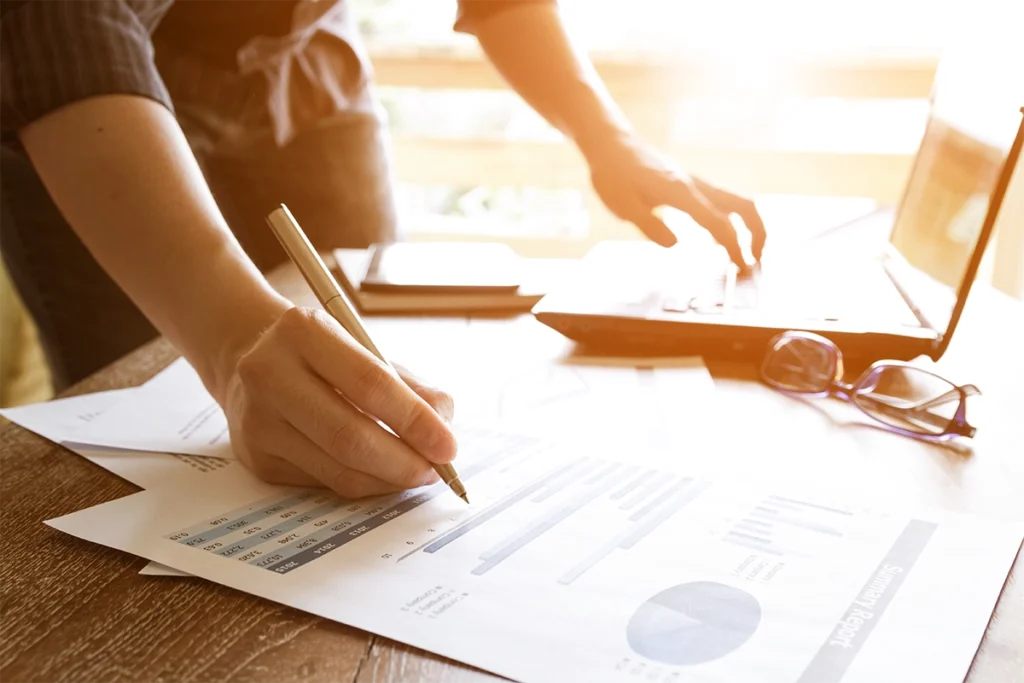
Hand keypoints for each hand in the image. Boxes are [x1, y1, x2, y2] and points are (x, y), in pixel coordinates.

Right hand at [222, 306, 457, 497]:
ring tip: (414, 472)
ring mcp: (258, 419)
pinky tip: (380, 473)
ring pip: (337, 468)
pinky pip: (323, 483)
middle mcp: (270, 373)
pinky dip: (363, 483)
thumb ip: (411, 386)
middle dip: (403, 462)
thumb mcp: (366, 350)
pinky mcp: (256, 456)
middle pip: (349, 436)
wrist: (250, 361)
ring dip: (387, 479)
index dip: (415, 421)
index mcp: (304, 332)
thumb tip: (444, 425)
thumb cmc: (324, 357)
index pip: (370, 384)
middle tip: (435, 471)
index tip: (447, 446)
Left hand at [587, 135, 766, 267]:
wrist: (612, 145)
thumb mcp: (623, 206)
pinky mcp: (689, 185)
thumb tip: (675, 244)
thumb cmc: (613, 174)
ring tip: (743, 255)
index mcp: (680, 193)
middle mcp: (694, 186)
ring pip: (736, 202)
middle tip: (754, 260)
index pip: (718, 222)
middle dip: (757, 233)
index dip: (734, 246)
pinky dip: (729, 222)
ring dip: (747, 227)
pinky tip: (717, 240)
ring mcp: (695, 184)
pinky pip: (720, 203)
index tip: (742, 266)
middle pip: (744, 205)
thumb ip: (649, 226)